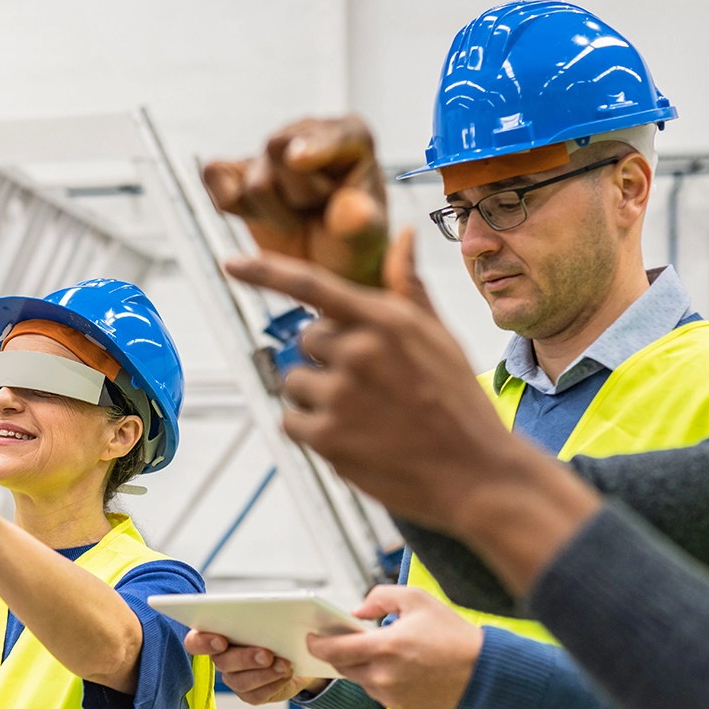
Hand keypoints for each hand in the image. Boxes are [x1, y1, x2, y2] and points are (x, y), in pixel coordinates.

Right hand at [183, 630, 325, 705]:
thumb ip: (272, 615)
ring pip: (239, 681)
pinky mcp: (249, 694)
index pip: (195, 641)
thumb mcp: (278, 618)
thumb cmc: (280, 631)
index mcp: (218, 633)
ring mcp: (234, 678)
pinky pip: (256, 694)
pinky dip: (274, 684)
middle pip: (221, 661)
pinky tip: (286, 675)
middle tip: (266, 654)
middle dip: (245, 658)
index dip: (202, 642)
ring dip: (264, 674)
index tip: (221, 640)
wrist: (297, 656)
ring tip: (284, 666)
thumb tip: (279, 618)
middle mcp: (222, 657)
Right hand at [202, 116, 388, 287]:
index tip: (298, 160)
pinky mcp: (237, 170)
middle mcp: (307, 133)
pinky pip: (214, 175)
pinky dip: (231, 204)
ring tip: (299, 219)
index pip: (328, 133)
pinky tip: (261, 216)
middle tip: (318, 211)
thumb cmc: (354, 245)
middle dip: (298, 196)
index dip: (313, 146)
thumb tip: (348, 211)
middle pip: (278, 150)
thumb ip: (362, 225)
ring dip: (276, 215)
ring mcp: (270, 152)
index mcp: (351, 137)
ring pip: (256, 183)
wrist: (327, 265)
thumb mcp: (369, 241)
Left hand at [222, 233, 506, 527]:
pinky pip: (291, 420)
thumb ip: (409, 289)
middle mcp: (360, 350)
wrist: (477, 474)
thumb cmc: (459, 402)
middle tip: (370, 387)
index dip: (265, 272)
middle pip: (307, 340)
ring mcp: (342, 395)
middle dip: (328, 359)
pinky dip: (310, 430)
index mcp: (387, 319)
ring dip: (316, 396)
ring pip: (294, 382)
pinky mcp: (328, 437)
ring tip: (364, 417)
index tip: (230, 263)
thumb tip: (406, 235)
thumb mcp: (441, 338)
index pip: (312, 285)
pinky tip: (352, 439)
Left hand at [304, 586, 482, 708]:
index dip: (318, 644)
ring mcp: (391, 697)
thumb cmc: (451, 633)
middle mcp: (384, 676)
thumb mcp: (417, 600)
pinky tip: (408, 673)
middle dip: (343, 653)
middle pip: (345, 666)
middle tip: (352, 641)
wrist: (482, 671)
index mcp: (385, 647)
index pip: (335, 649)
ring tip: (393, 655)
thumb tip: (357, 613)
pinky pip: (382, 695)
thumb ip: (379, 598)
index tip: (311, 638)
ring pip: (364, 681)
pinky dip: (386, 684)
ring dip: (367, 668)